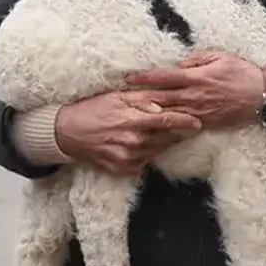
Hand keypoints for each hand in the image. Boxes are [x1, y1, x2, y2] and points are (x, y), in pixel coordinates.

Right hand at [54, 90, 202, 176]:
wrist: (67, 132)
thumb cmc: (93, 109)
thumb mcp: (118, 96)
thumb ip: (143, 98)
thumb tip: (165, 98)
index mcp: (133, 120)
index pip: (168, 121)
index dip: (186, 122)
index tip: (198, 122)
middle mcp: (133, 141)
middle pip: (167, 138)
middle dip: (178, 132)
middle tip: (186, 126)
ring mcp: (128, 158)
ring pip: (158, 151)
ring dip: (164, 143)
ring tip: (161, 133)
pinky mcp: (122, 169)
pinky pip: (144, 162)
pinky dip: (147, 154)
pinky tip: (142, 144)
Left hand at [124, 50, 265, 130]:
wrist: (262, 96)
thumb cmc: (242, 72)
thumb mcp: (219, 56)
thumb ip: (197, 59)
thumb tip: (180, 64)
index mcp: (196, 77)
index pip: (164, 77)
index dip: (145, 78)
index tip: (128, 78)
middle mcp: (194, 97)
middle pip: (161, 99)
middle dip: (140, 99)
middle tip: (121, 101)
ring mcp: (198, 112)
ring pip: (169, 115)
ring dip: (150, 116)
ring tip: (132, 116)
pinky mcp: (205, 123)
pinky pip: (182, 126)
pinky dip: (168, 127)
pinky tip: (156, 129)